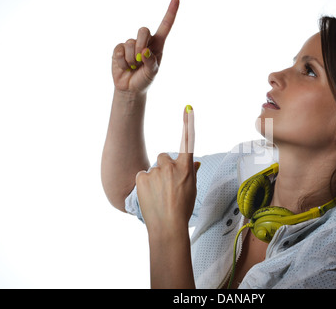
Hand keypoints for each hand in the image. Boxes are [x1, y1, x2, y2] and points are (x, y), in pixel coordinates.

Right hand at [112, 0, 178, 94]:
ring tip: (133, 67)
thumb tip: (144, 51)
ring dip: (132, 59)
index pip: (165, 26)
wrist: (130, 88)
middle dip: (141, 44)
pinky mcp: (119, 49)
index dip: (170, 13)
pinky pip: (120, 50)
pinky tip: (124, 67)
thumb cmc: (145, 79)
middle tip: (140, 59)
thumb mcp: (152, 73)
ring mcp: (130, 44)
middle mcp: (145, 42)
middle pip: (143, 30)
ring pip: (130, 42)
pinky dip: (123, 62)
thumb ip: (151, 62)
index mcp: (157, 45)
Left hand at [136, 105, 199, 234]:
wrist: (167, 226)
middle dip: (163, 167)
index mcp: (186, 168)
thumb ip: (191, 172)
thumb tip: (193, 163)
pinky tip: (149, 196)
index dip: (188, 123)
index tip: (188, 108)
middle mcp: (171, 166)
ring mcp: (155, 171)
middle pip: (164, 157)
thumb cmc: (182, 209)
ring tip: (158, 196)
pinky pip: (142, 176)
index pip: (187, 141)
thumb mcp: (191, 189)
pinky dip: (144, 184)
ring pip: (153, 169)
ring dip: (154, 178)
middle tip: (166, 186)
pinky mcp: (141, 178)